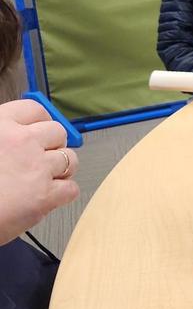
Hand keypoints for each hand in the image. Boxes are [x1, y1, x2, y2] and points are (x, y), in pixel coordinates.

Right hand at [0, 100, 79, 245]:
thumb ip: (2, 136)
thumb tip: (13, 140)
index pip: (35, 110)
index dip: (41, 122)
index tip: (40, 131)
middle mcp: (21, 141)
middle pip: (58, 132)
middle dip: (54, 145)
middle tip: (42, 158)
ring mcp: (36, 167)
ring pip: (70, 159)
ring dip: (62, 169)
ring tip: (44, 179)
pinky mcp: (45, 196)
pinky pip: (71, 189)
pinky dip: (63, 194)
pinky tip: (47, 198)